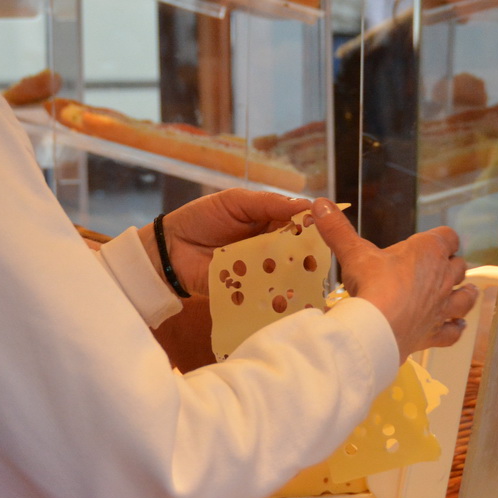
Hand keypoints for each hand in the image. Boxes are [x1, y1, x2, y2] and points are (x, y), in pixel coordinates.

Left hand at [146, 189, 310, 295]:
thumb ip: (269, 202)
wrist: (169, 247)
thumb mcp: (236, 201)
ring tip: (309, 277)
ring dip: (296, 275)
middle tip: (321, 255)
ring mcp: (260, 270)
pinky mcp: (248, 290)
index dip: (313, 225)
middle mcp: (269, 247)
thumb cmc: (201, 218)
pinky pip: (267, 292)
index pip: (298, 223)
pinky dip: (276, 293)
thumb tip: (304, 204)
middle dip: (308, 253)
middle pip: (297, 251)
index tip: (327, 226)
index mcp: (269, 222)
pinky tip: (287, 295)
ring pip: (286, 273)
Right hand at [311, 199, 475, 359]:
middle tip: (441, 266)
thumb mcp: (353, 252)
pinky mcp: (436, 333)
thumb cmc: (373, 288)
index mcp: (428, 252)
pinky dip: (456, 328)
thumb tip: (322, 206)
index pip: (447, 236)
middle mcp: (442, 278)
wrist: (378, 329)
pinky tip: (457, 326)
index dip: (442, 237)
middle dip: (452, 265)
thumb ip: (338, 229)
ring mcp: (442, 307)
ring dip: (466, 294)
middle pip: (459, 266)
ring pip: (466, 297)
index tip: (435, 240)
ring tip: (465, 292)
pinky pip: (454, 331)